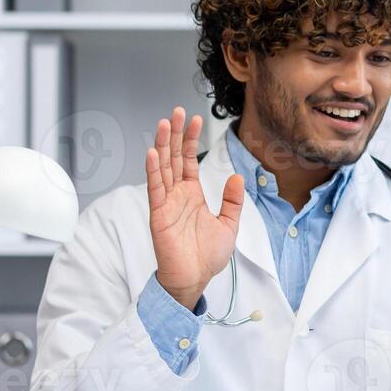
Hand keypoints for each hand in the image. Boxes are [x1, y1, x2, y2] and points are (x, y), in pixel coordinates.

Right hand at [145, 107, 244, 311]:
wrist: (195, 279)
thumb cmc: (207, 257)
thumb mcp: (228, 224)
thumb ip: (232, 200)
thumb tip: (237, 176)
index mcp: (192, 195)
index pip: (189, 161)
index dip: (191, 140)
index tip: (195, 119)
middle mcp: (177, 195)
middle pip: (173, 157)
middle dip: (175, 134)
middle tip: (176, 111)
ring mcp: (166, 203)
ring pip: (162, 167)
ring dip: (162, 145)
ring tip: (163, 123)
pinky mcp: (158, 215)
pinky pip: (155, 189)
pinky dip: (154, 171)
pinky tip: (153, 153)